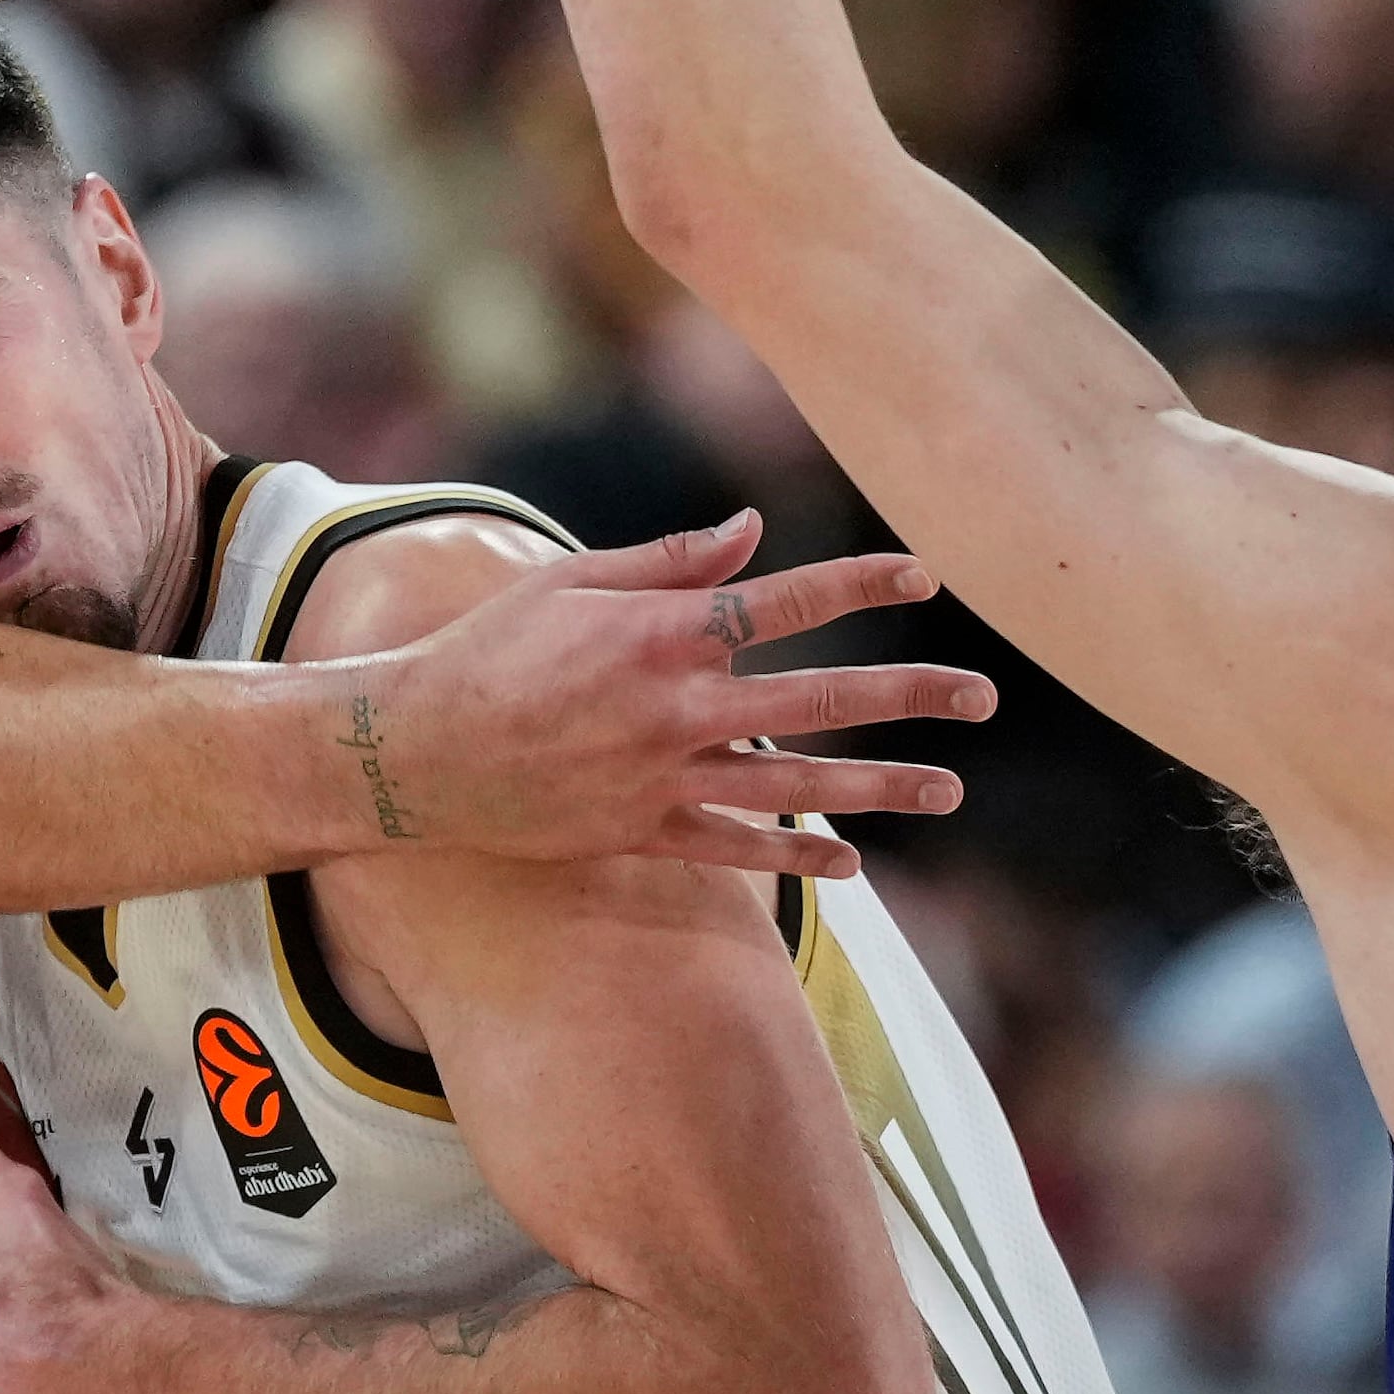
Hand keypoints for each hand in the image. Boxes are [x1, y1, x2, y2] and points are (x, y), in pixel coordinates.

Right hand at [323, 512, 983, 875]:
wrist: (409, 752)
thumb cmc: (487, 649)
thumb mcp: (571, 582)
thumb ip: (669, 560)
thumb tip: (750, 528)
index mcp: (661, 632)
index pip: (784, 601)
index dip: (861, 584)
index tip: (926, 576)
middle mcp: (677, 707)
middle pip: (820, 697)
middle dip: (910, 694)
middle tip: (983, 697)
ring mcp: (663, 777)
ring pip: (797, 785)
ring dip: (880, 787)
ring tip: (949, 789)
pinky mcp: (640, 832)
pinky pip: (735, 846)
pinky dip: (795, 857)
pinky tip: (852, 865)